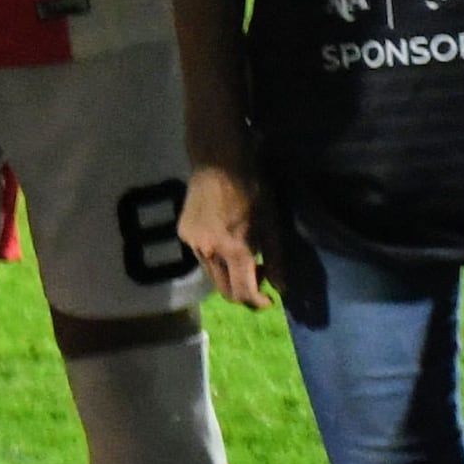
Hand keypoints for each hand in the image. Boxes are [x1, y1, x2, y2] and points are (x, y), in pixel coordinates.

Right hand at [177, 160, 266, 309]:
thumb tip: (280, 288)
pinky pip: (201, 257)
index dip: (258, 302)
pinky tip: (224, 238)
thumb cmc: (252, 187)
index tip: (270, 300)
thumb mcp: (272, 223)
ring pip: (211, 274)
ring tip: (242, 257)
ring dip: (229, 275)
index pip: (244, 292)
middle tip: (259, 279)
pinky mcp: (183, 233)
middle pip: (224, 290)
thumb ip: (276, 258)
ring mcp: (192, 243)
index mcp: (234, 249)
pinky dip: (216, 258)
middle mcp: (209, 251)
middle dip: (243, 293)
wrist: (217, 160)